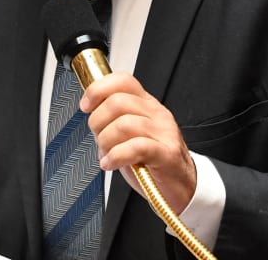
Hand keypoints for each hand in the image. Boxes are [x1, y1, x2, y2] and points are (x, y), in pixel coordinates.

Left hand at [81, 73, 196, 214]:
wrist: (181, 186)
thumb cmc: (152, 162)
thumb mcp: (130, 135)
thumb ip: (111, 121)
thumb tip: (89, 111)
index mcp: (147, 104)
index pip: (123, 80)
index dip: (98, 89)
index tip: (85, 105)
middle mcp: (156, 114)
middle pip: (117, 102)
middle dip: (98, 122)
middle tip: (98, 139)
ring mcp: (164, 132)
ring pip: (124, 124)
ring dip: (106, 142)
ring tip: (107, 155)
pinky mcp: (167, 154)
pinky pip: (136, 147)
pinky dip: (116, 156)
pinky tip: (111, 164)